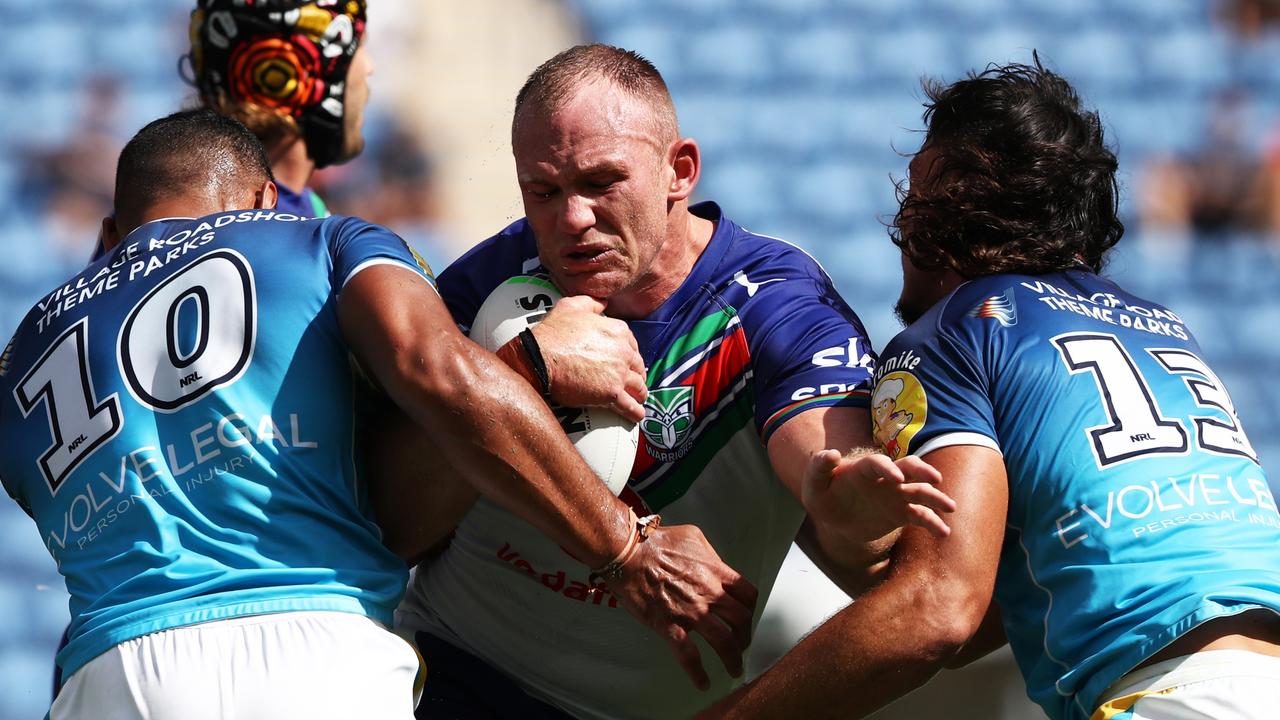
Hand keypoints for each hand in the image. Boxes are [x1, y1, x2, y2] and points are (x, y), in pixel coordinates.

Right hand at [533, 295, 647, 421]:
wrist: (539, 357)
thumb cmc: (552, 332)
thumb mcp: (572, 305)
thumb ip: (592, 303)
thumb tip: (603, 304)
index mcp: (617, 331)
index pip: (633, 346)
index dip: (630, 356)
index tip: (628, 363)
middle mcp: (624, 351)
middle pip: (638, 367)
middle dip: (637, 375)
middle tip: (633, 382)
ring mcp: (619, 373)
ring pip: (638, 387)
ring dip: (639, 394)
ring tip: (637, 400)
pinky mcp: (611, 393)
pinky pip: (630, 406)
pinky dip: (635, 412)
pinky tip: (637, 415)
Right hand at [607, 523, 758, 689]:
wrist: (628, 552)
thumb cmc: (656, 542)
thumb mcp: (692, 537)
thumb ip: (709, 554)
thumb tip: (715, 565)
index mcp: (715, 571)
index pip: (747, 594)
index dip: (751, 608)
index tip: (747, 615)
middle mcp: (708, 593)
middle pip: (741, 620)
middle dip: (746, 636)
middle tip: (742, 644)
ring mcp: (690, 611)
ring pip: (723, 641)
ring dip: (732, 659)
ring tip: (734, 669)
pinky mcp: (669, 625)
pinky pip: (688, 655)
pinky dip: (698, 673)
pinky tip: (703, 682)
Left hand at [802, 450, 954, 540]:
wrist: (836, 516)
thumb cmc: (825, 496)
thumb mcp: (814, 485)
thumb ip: (818, 467)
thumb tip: (831, 453)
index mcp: (864, 469)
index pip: (878, 464)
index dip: (887, 468)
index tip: (897, 478)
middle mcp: (885, 479)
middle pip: (909, 468)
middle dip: (922, 471)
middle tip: (935, 479)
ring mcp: (896, 495)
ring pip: (920, 492)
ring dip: (935, 498)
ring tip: (950, 507)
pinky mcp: (901, 513)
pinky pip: (921, 516)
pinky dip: (933, 523)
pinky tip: (944, 533)